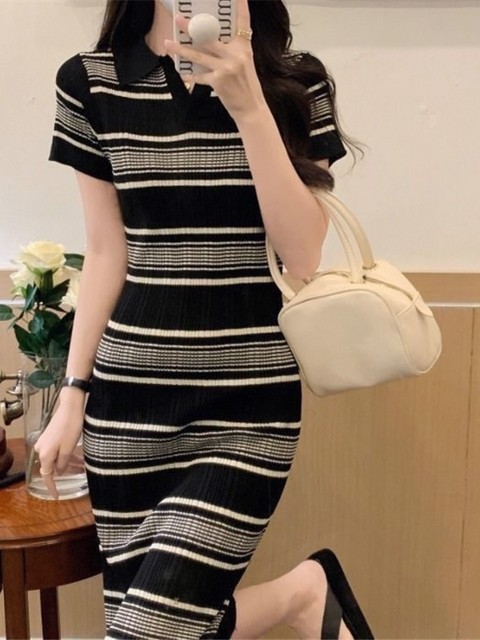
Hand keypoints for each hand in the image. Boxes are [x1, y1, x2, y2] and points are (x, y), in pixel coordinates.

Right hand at [34, 398, 84, 498]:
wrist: (70, 406)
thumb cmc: (70, 427)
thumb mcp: (68, 448)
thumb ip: (62, 462)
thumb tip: (58, 471)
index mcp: (45, 454)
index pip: (47, 476)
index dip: (52, 487)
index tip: (57, 496)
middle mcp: (42, 449)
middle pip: (53, 466)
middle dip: (67, 471)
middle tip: (82, 473)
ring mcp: (46, 442)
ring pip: (57, 458)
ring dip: (69, 462)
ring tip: (84, 465)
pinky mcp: (51, 436)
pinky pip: (58, 450)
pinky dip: (67, 454)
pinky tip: (79, 457)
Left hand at [164, 0, 267, 122]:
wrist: (251, 109)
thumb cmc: (247, 87)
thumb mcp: (245, 64)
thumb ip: (232, 52)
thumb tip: (211, 42)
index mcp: (244, 48)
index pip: (243, 22)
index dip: (241, 6)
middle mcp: (236, 55)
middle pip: (210, 36)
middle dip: (191, 27)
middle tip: (178, 19)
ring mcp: (226, 68)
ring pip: (198, 55)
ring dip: (181, 49)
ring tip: (169, 44)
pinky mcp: (218, 81)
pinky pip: (199, 75)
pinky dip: (191, 75)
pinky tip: (183, 73)